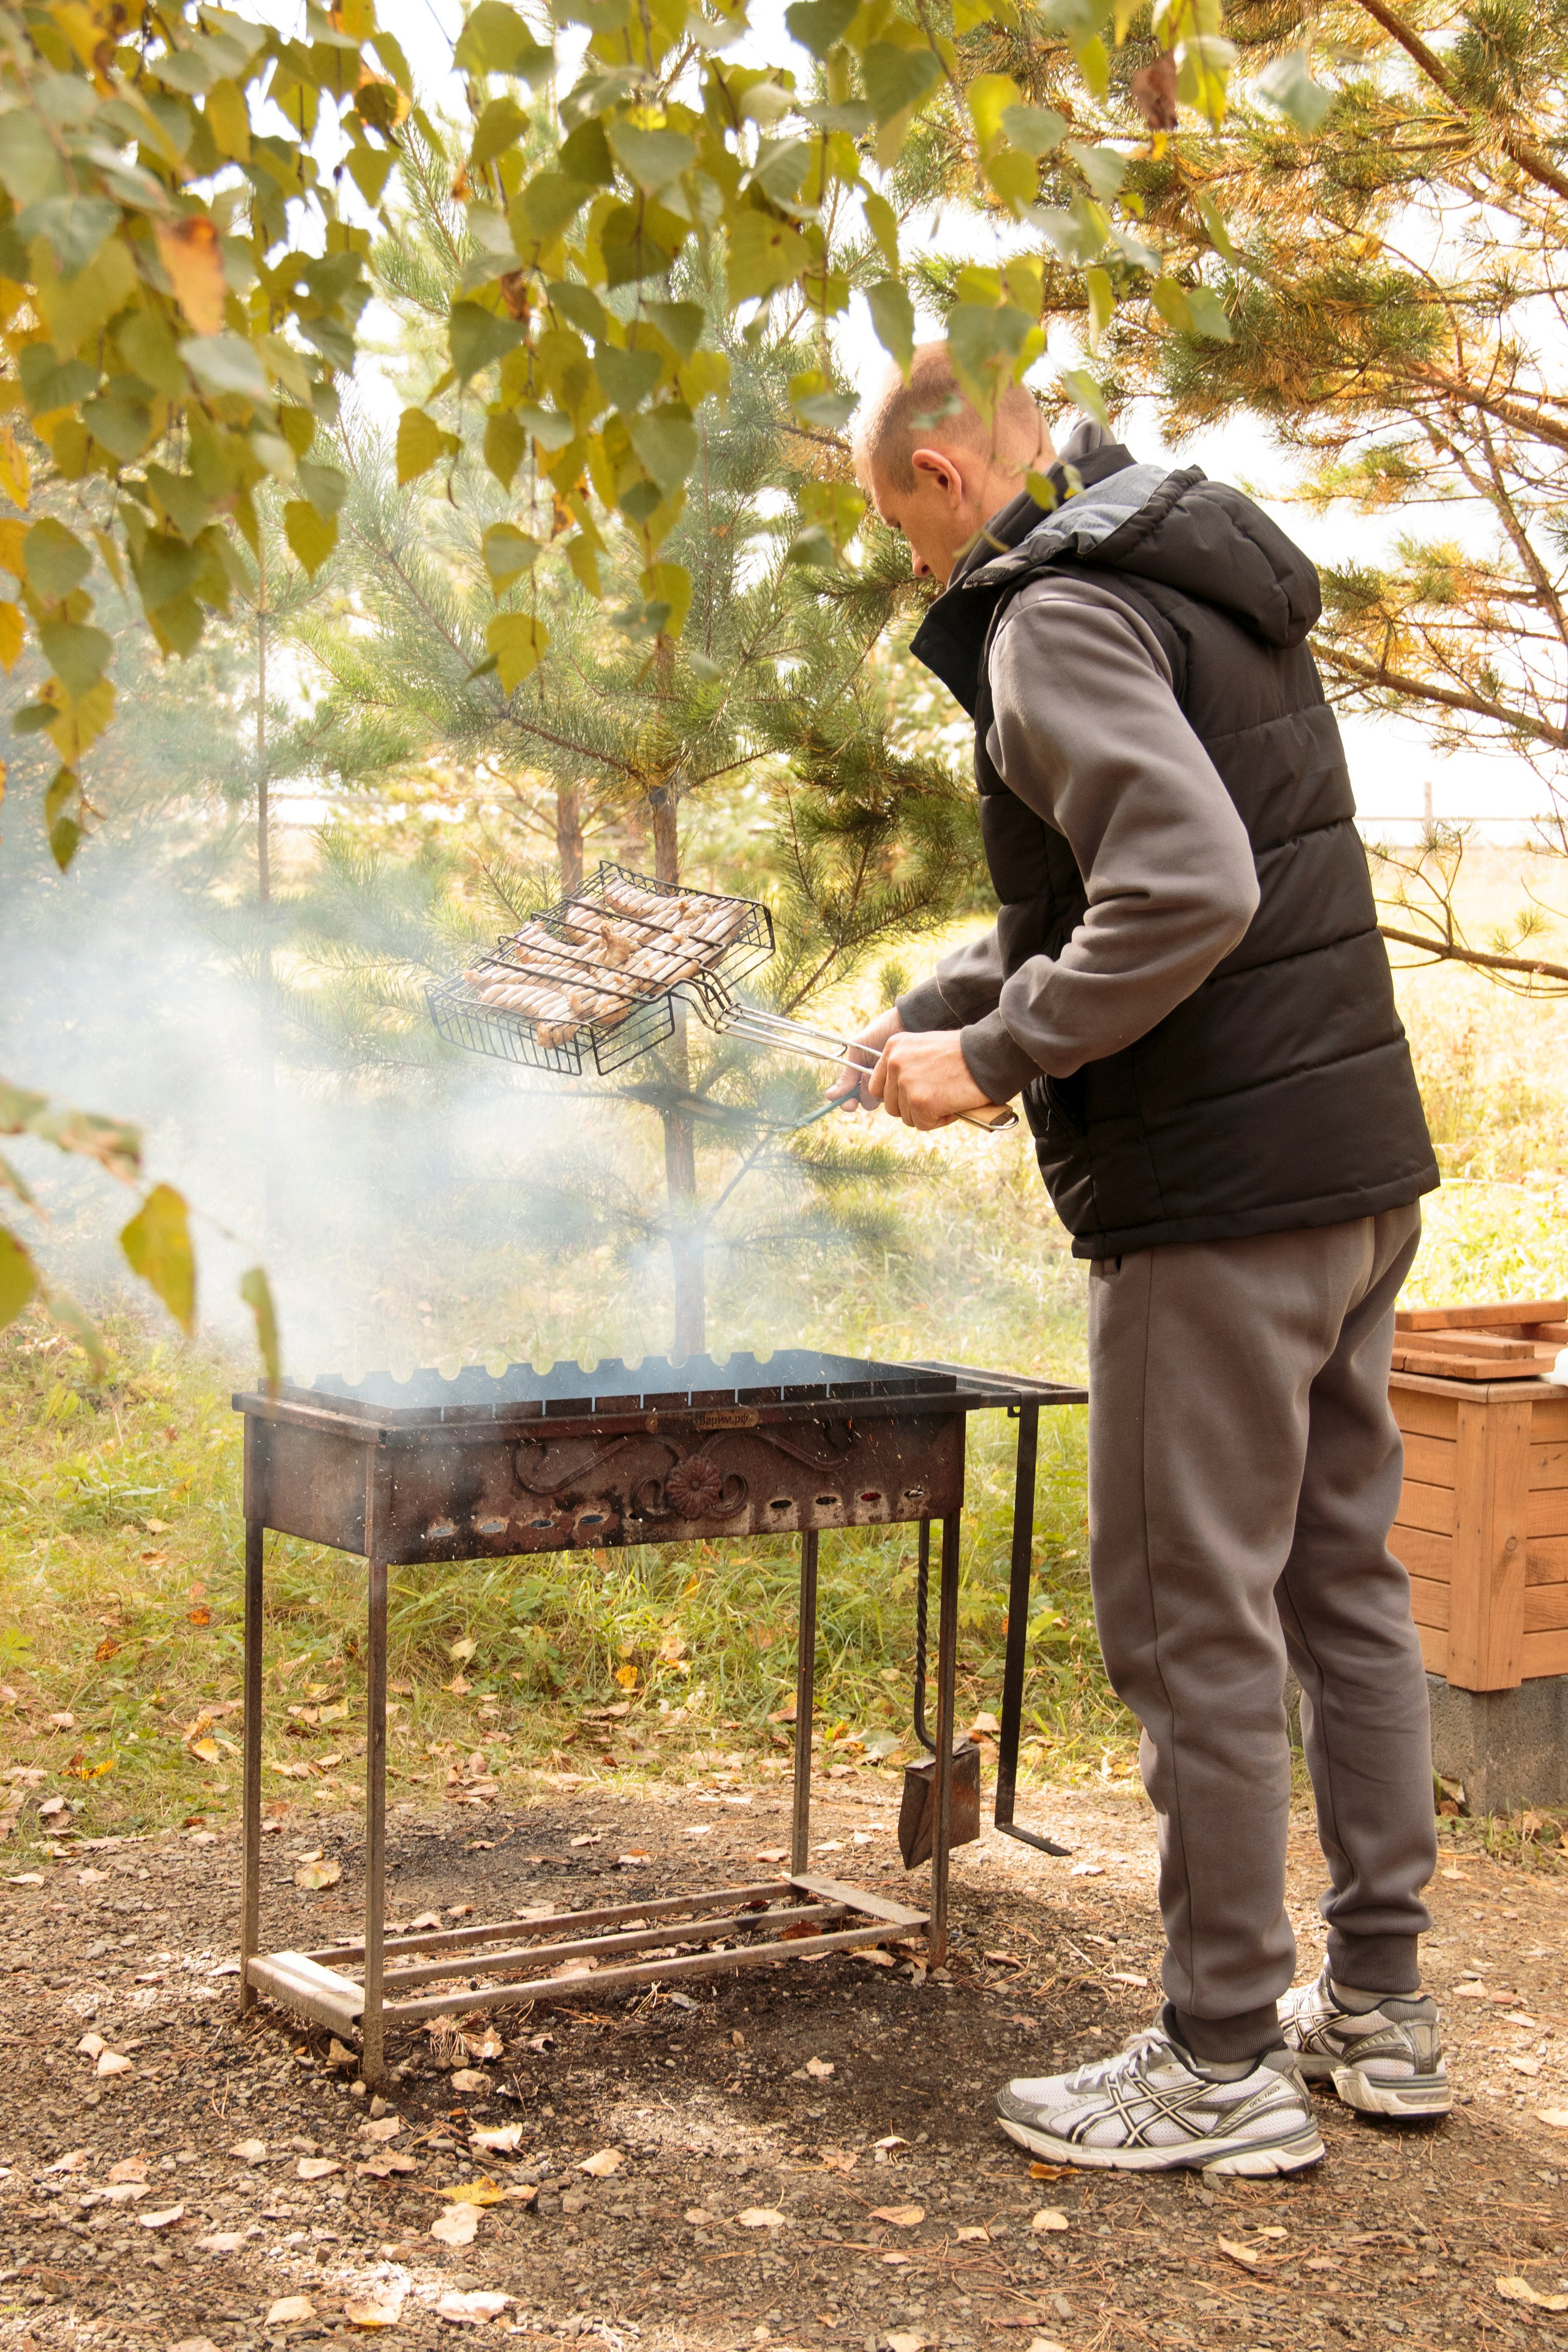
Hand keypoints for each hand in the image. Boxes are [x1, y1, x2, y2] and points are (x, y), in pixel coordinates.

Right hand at [827, 1005, 904, 1110]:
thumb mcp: (858, 1050)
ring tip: (877, 1070)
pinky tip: (889, 1072)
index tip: (848, 1104)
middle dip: (860, 1096)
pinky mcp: (900, 1083)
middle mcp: (871, 1080)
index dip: (847, 1102)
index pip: (849, 1094)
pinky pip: (890, 1094)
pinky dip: (887, 1086)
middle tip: (862, 1084)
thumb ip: (847, 1073)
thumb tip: (830, 1096)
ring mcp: (886, 1082)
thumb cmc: (879, 1032)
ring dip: (873, 1089)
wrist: (905, 1023)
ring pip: (875, 1099)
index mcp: (858, 1072)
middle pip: (862, 1101)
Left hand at [871, 1031, 996, 1129]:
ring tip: (948, 1098)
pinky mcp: (921, 1102)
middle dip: (912, 1107)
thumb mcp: (925, 1048)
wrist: (987, 1055)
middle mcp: (895, 1063)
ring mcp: (906, 1083)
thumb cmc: (963, 1052)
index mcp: (893, 1047)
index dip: (896, 1096)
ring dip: (927, 1114)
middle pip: (891, 1105)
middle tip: (936, 1097)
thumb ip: (907, 1065)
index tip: (912, 1096)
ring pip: (907, 1117)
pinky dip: (939, 1121)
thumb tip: (899, 1093)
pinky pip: (923, 1124)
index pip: (877, 1085)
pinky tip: (953, 1106)